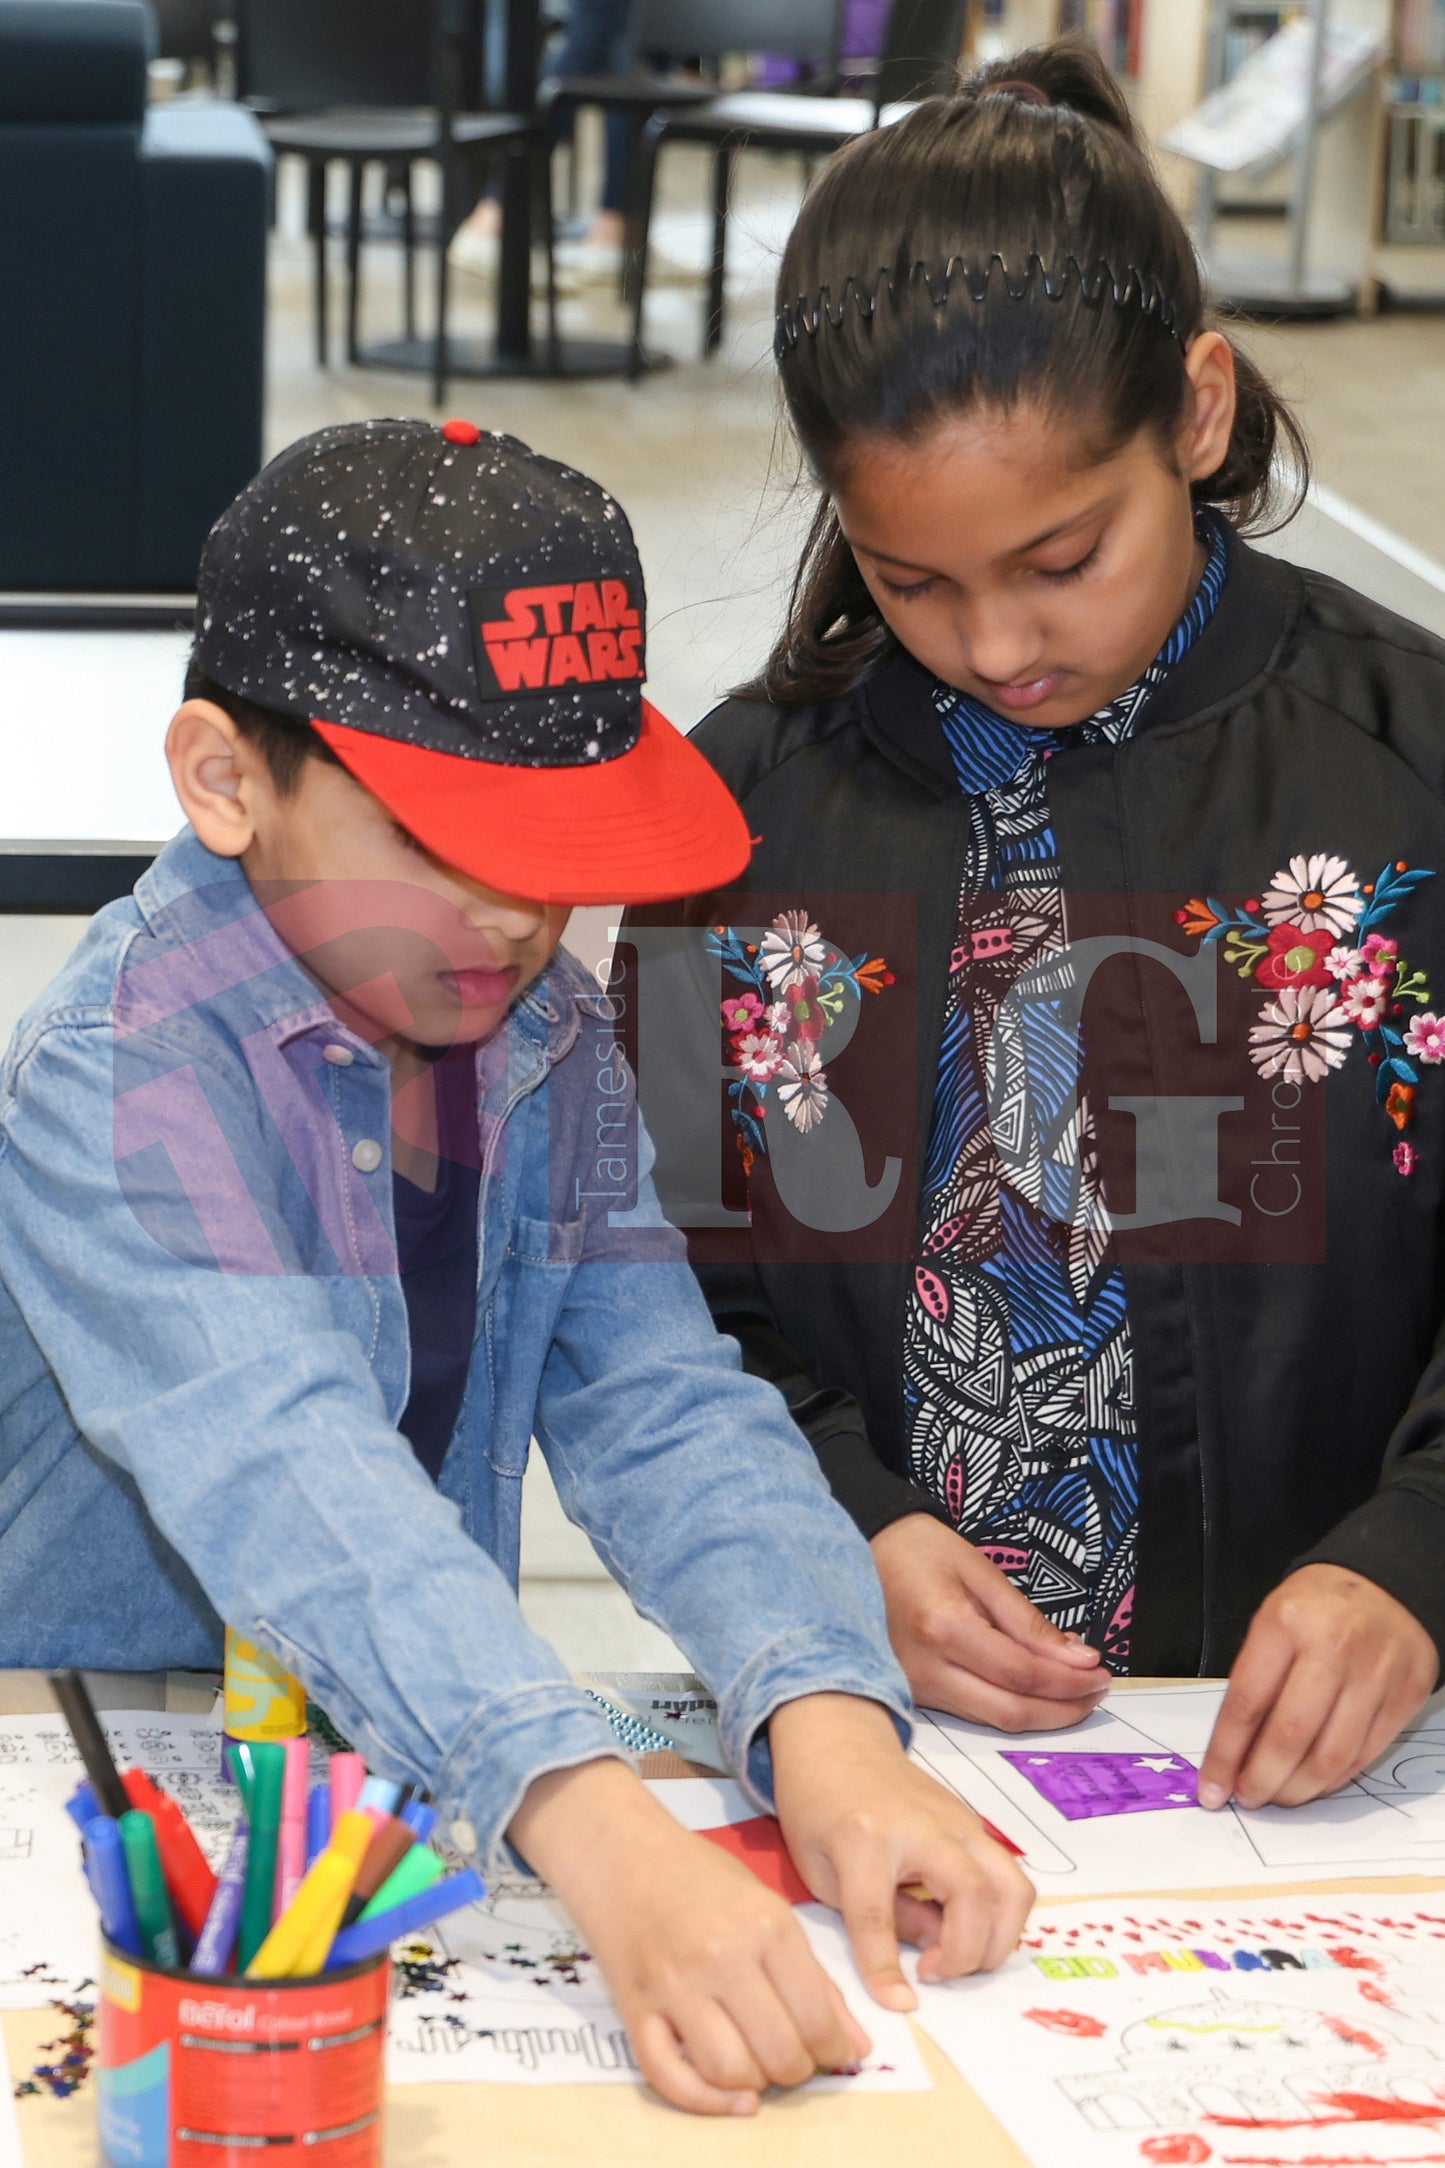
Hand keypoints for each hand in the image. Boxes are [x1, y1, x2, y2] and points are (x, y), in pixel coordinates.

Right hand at [508, 1758, 868, 2116]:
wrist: (623, 1853)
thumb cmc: (700, 1876)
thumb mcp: (768, 1907)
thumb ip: (815, 1977)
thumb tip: (855, 2045)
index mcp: (767, 1925)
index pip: (817, 2017)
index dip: (833, 2051)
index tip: (833, 2054)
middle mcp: (723, 1957)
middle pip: (779, 2052)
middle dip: (798, 2072)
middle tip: (794, 2060)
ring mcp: (675, 1985)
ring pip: (730, 2071)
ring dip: (754, 2085)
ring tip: (759, 2067)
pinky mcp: (635, 2007)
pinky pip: (669, 2076)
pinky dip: (705, 2101)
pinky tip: (729, 2097)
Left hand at [771, 1693, 1033, 2005]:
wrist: (838, 1741)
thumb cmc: (817, 1805)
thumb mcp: (819, 1868)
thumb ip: (871, 1916)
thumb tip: (928, 1953)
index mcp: (864, 1837)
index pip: (877, 1914)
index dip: (886, 1967)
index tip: (900, 2004)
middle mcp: (923, 1827)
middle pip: (971, 1895)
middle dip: (965, 1953)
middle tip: (934, 1974)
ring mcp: (958, 1821)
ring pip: (1011, 1885)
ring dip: (999, 1937)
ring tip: (962, 1959)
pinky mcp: (975, 1823)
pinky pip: (1008, 1875)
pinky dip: (1002, 1914)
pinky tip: (967, 1929)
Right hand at [871, 1514, 1109, 1728]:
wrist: (861, 1549)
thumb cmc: (918, 1550)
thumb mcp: (980, 1571)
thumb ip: (1028, 1621)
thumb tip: (1078, 1659)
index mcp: (943, 1627)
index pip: (1022, 1673)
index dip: (1068, 1682)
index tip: (1099, 1674)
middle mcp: (925, 1668)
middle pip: (1010, 1712)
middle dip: (1063, 1709)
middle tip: (1096, 1692)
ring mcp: (914, 1687)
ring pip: (992, 1721)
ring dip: (1041, 1713)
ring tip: (1073, 1689)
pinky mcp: (912, 1694)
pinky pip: (970, 1712)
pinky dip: (1009, 1705)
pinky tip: (1032, 1687)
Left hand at [1198, 1564, 1437, 1809]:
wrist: (1387, 1585)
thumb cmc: (1317, 1607)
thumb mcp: (1272, 1620)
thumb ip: (1254, 1680)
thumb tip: (1233, 1751)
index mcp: (1286, 1623)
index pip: (1247, 1703)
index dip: (1225, 1754)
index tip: (1210, 1787)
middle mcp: (1333, 1648)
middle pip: (1290, 1736)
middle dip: (1262, 1780)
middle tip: (1247, 1797)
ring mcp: (1374, 1675)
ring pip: (1331, 1756)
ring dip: (1298, 1789)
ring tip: (1278, 1795)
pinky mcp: (1404, 1697)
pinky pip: (1363, 1754)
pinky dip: (1333, 1779)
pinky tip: (1313, 1782)